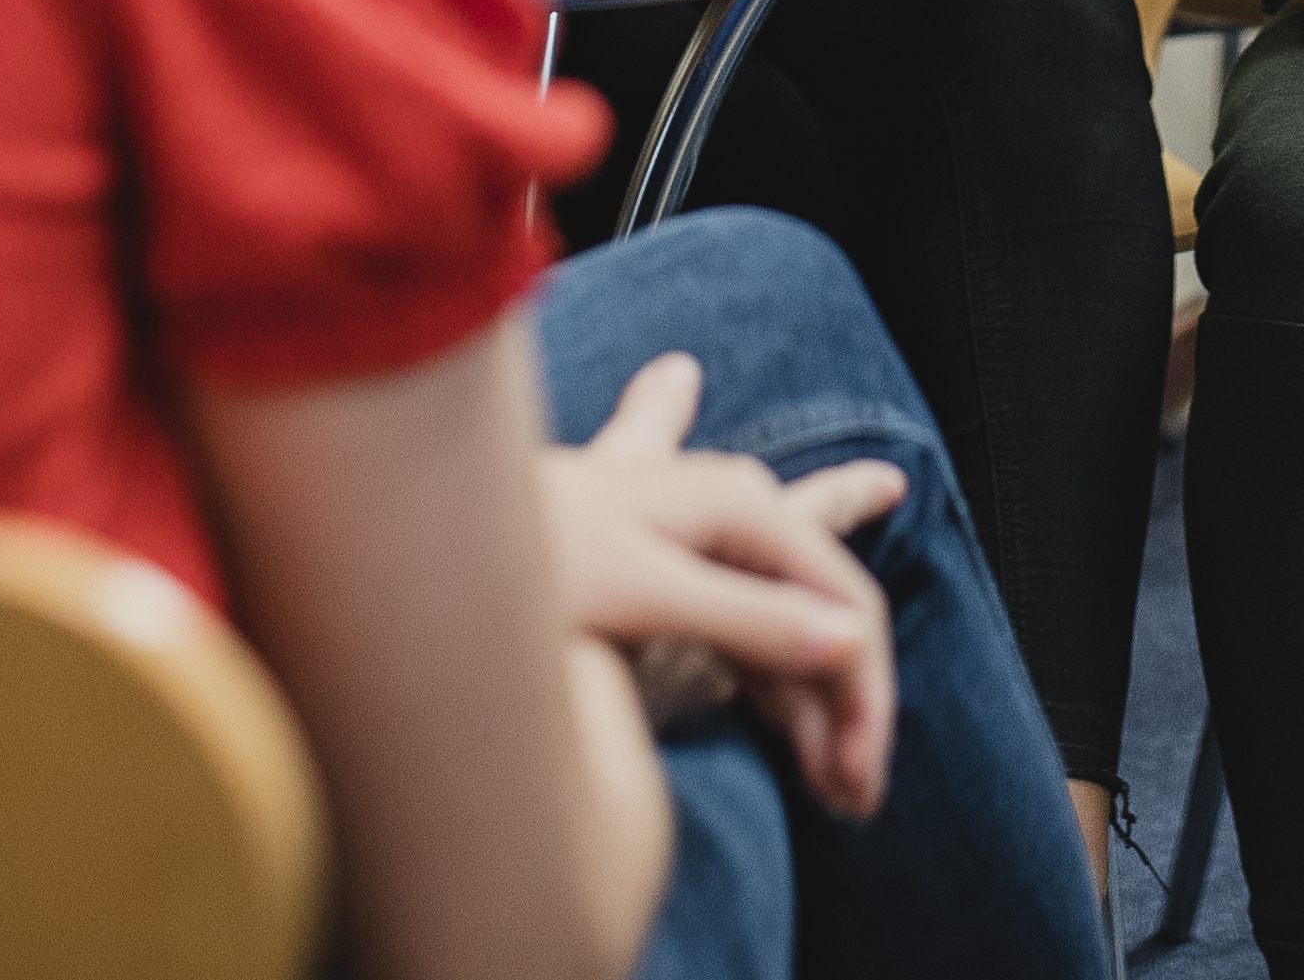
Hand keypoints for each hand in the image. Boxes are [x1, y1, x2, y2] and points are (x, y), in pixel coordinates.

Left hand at [536, 353, 904, 820]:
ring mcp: (706, 549)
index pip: (844, 604)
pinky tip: (799, 741)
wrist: (441, 526)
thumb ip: (745, 616)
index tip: (855, 782)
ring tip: (837, 791)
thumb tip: (846, 642)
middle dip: (849, 706)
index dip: (861, 697)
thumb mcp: (642, 589)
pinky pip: (749, 643)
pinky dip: (772, 697)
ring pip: (790, 635)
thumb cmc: (536, 547)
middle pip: (825, 619)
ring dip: (813, 710)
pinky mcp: (674, 582)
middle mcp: (737, 519)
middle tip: (854, 796)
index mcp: (742, 507)